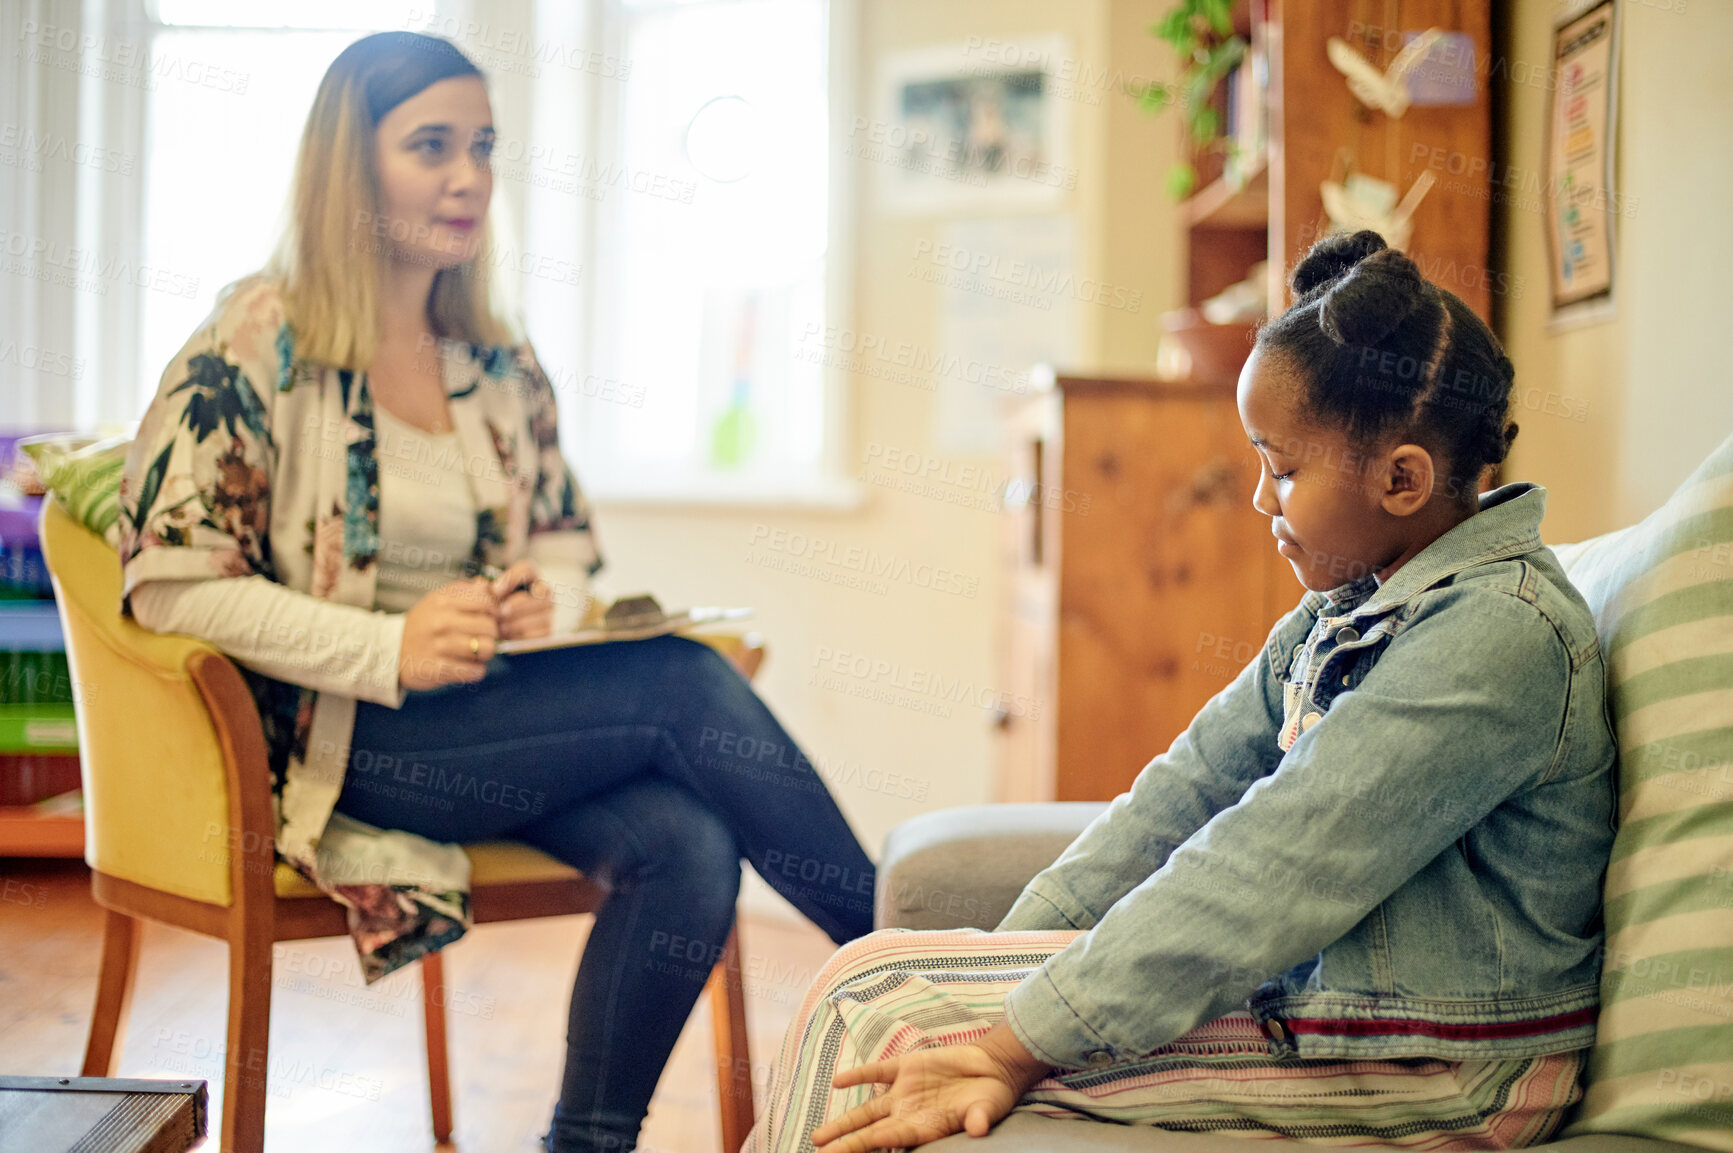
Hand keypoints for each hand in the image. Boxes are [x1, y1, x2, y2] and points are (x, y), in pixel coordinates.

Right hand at [399, 577, 498, 690]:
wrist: (391, 650)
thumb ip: (464, 591)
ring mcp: (439, 646)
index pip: (485, 601)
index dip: (495, 610)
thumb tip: (487, 585)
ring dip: (486, 653)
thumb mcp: (438, 600)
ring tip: (478, 652)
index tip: (492, 617)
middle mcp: (441, 622)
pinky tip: (469, 666)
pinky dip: (477, 670)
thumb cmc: (422, 623)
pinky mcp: (438, 669)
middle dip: (493, 633)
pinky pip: (474, 671)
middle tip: (485, 637)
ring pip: (486, 649)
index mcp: (442, 601)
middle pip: (489, 626)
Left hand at [489, 559, 553, 640]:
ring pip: (540, 615)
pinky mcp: (547, 631)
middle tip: (500, 612)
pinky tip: (509, 636)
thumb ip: (484, 588)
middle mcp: (544, 592)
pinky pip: (539, 633)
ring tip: (500, 627)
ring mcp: (548, 612)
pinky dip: (523, 636)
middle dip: (517, 604)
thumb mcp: (487, 597)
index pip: (527, 569)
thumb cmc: (494, 608)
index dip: (513, 578)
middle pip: (539, 593)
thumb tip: (485, 586)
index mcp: (529, 578)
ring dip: (518, 622)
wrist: (499, 632)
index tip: (496, 590)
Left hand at [810, 1024, 1048, 1151]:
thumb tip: (979, 1128)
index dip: (872, 1144)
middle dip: (846, 1144)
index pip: (891, 1140)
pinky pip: (877, 1072)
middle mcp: (909, 1114)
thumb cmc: (991, 1097)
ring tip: (817, 1137)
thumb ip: (980, 1118)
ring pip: (867, 1109)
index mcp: (926, 1128)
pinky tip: (838, 1082)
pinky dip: (859, 1076)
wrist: (992, 1068)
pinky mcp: (906, 1067)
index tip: (851, 1150)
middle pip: (870, 1132)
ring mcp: (904, 1092)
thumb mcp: (988, 1108)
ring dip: (843, 1122)